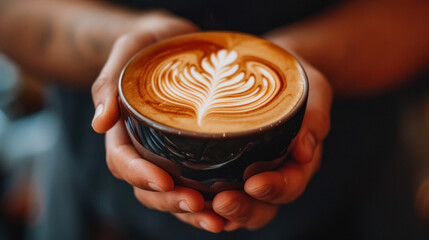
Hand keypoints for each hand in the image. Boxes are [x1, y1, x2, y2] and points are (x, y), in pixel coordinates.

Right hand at [91, 11, 224, 231]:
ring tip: (218, 219)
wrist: (178, 42)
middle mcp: (145, 148)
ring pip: (172, 194)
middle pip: (148, 188)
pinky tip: (230, 211)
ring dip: (191, 212)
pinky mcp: (193, 155)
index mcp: (124, 129)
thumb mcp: (130, 49)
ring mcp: (168, 154)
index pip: (122, 161)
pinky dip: (210, 202)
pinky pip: (197, 185)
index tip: (164, 181)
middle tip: (197, 204)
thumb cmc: (152, 43)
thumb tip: (99, 124)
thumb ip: (109, 82)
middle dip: (170, 201)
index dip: (139, 175)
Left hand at [173, 57, 331, 231]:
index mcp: (295, 163)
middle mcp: (270, 178)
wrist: (265, 72)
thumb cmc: (290, 82)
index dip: (275, 189)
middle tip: (222, 202)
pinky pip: (207, 199)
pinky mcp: (218, 173)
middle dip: (242, 209)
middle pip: (260, 209)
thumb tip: (305, 152)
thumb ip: (313, 118)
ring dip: (213, 212)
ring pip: (231, 210)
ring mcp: (244, 179)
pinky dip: (195, 205)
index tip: (255, 183)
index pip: (290, 186)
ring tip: (195, 205)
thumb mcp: (312, 91)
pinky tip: (180, 197)